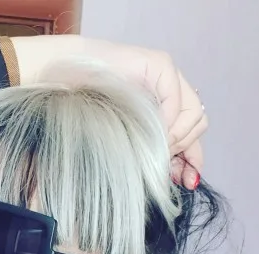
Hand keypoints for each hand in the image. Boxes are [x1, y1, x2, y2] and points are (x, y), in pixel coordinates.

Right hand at [10, 35, 206, 189]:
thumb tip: (184, 180)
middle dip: (184, 150)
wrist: (60, 83)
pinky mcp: (160, 66)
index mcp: (161, 110)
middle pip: (198, 124)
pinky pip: (177, 101)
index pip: (191, 134)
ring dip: (176, 138)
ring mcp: (167, 77)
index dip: (192, 159)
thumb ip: (151, 157)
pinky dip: (167, 121)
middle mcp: (169, 92)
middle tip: (161, 164)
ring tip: (153, 148)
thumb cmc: (83, 116)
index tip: (187, 182)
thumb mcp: (125, 144)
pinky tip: (148, 130)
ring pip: (195, 114)